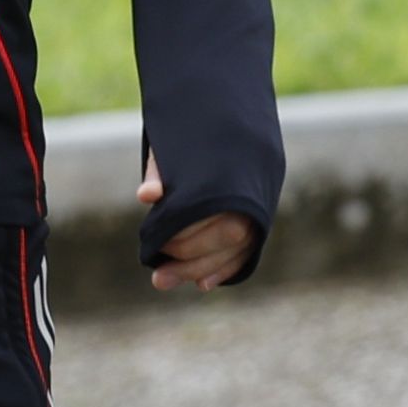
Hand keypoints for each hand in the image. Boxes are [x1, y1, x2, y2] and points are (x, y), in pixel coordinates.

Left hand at [136, 152, 261, 293]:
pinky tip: (203, 283)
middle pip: (227, 236)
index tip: (153, 243)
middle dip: (190, 261)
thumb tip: (146, 196)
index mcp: (232, 171)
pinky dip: (225, 269)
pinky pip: (248, 250)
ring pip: (238, 247)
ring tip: (166, 280)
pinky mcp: (260, 218)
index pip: (207, 214)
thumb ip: (159, 170)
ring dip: (202, 270)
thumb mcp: (173, 147)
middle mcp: (252, 190)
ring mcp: (260, 205)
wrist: (225, 123)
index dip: (179, 236)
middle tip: (157, 274)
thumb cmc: (193, 138)